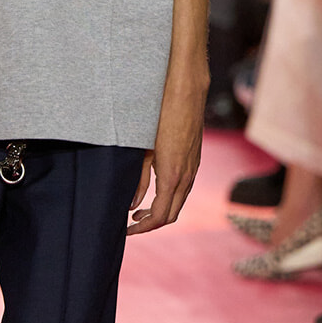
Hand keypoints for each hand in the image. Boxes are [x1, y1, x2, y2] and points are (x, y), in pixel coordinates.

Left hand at [127, 80, 204, 233]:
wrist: (186, 93)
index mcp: (172, 176)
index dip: (143, 228)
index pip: (160, 216)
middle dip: (151, 224)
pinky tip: (155, 192)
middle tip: (130, 224)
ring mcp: (193, 169)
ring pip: (178, 203)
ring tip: (138, 211)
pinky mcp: (194, 161)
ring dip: (160, 212)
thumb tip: (132, 206)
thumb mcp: (143, 151)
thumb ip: (138, 181)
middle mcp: (187, 177)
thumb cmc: (160, 117)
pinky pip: (183, 189)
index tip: (127, 229)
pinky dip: (169, 198)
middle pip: (171, 215)